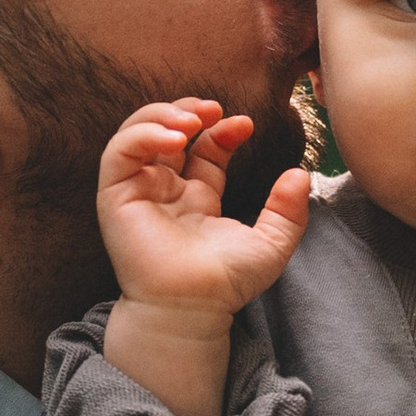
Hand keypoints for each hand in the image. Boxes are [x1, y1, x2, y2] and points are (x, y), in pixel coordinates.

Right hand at [99, 98, 311, 415]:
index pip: (204, 147)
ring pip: (137, 133)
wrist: (194, 307)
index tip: (246, 125)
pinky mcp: (116, 196)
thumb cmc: (226, 284)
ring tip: (193, 120)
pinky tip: (175, 138)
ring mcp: (138, 191)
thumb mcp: (271, 244)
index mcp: (196, 197)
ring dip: (163, 115)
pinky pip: (119, 152)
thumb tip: (300, 173)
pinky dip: (143, 134)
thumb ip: (288, 211)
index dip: (223, 129)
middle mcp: (165, 190)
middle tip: (213, 108)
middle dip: (189, 110)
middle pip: (167, 130)